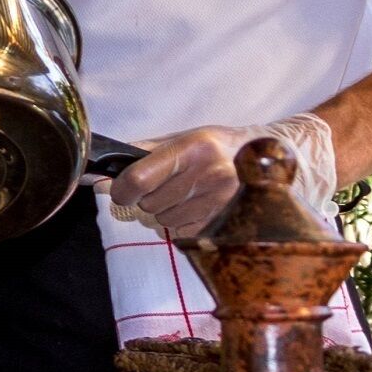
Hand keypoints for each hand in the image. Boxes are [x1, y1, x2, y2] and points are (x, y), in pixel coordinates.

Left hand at [105, 113, 339, 238]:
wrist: (269, 161)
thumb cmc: (218, 147)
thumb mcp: (183, 139)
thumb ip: (142, 155)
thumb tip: (101, 177)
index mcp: (194, 148)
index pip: (139, 179)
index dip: (121, 190)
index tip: (121, 191)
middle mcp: (209, 175)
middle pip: (149, 204)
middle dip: (147, 199)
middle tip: (165, 187)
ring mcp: (221, 203)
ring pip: (163, 222)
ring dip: (164, 212)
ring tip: (185, 195)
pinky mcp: (228, 224)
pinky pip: (182, 233)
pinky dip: (181, 224)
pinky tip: (197, 207)